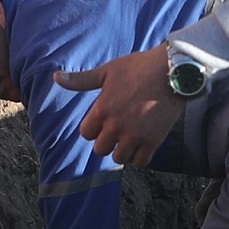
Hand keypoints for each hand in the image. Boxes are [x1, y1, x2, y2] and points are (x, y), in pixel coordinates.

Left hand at [54, 46, 182, 164]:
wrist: (173, 71)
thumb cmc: (139, 67)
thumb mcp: (107, 71)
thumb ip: (81, 80)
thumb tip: (56, 77)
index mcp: (102, 109)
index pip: (86, 134)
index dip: (93, 128)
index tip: (103, 121)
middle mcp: (116, 126)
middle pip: (100, 150)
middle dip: (107, 141)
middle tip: (117, 131)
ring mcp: (135, 135)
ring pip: (120, 158)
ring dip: (123, 150)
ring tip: (130, 138)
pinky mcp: (153, 141)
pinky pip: (141, 161)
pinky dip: (141, 156)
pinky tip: (143, 143)